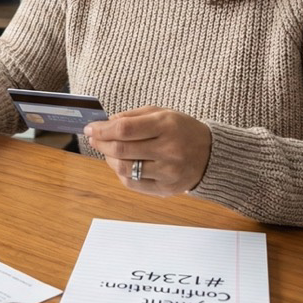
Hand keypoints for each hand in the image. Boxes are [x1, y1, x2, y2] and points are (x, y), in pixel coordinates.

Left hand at [84, 106, 211, 195]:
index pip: (125, 129)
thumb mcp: (163, 113)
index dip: (102, 129)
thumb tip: (106, 123)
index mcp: (167, 126)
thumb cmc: (184, 131)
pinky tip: (121, 163)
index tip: (91, 128)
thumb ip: (133, 116)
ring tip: (108, 150)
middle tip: (94, 138)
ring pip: (124, 169)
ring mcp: (167, 172)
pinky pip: (132, 183)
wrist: (212, 155)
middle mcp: (168, 150)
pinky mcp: (166, 189)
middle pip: (121, 150)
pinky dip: (120, 173)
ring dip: (109, 159)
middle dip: (101, 143)